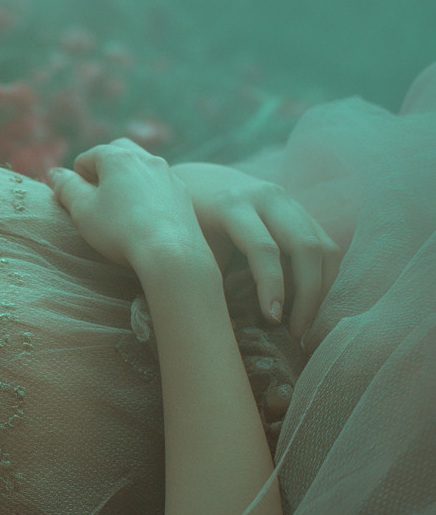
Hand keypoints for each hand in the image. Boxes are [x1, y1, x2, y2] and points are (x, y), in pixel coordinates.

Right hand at [49, 139, 209, 269]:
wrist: (170, 252)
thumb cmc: (119, 230)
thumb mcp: (82, 210)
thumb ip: (66, 187)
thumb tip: (55, 173)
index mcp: (118, 157)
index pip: (88, 157)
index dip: (77, 177)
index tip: (76, 199)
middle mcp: (146, 159)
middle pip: (119, 151)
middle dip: (104, 167)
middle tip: (97, 193)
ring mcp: (168, 175)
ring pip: (142, 167)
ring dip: (128, 178)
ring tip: (120, 205)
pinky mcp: (183, 194)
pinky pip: (159, 185)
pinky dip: (147, 193)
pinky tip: (144, 216)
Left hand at [171, 162, 341, 337]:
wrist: (195, 181)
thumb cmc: (186, 223)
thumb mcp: (190, 243)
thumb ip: (207, 271)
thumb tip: (220, 319)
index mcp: (232, 205)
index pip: (264, 248)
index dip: (273, 287)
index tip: (273, 321)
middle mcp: (267, 197)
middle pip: (306, 247)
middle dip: (308, 295)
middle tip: (297, 333)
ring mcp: (290, 201)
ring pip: (325, 247)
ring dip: (322, 289)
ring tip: (304, 324)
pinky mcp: (303, 210)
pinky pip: (326, 245)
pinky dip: (323, 277)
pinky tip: (308, 303)